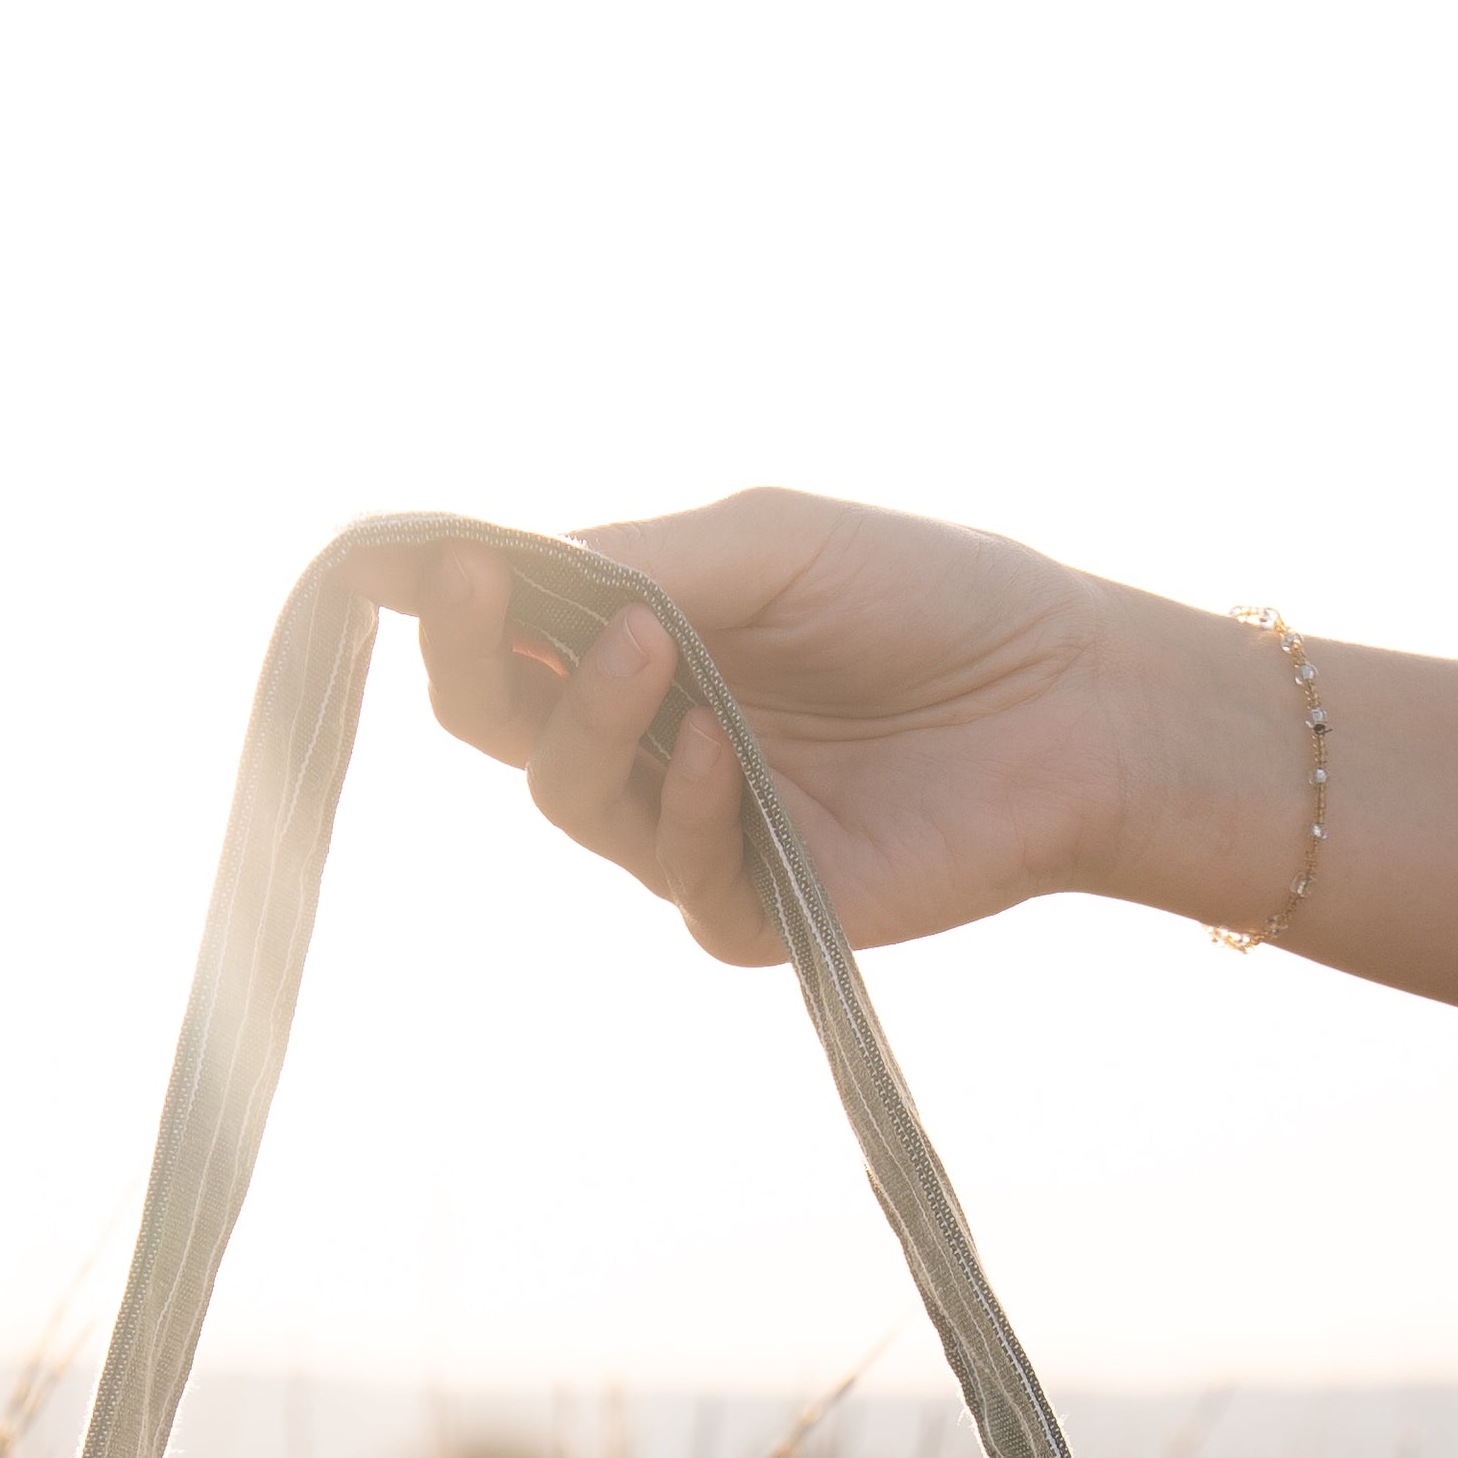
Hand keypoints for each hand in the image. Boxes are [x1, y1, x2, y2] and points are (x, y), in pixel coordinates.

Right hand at [363, 490, 1183, 970]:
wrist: (1069, 702)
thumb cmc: (930, 600)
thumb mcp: (770, 546)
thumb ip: (636, 556)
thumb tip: (494, 560)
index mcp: (640, 638)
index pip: (501, 632)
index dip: (436, 601)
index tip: (388, 562)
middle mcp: (646, 737)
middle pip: (496, 724)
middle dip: (471, 661)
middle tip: (478, 595)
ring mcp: (689, 828)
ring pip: (567, 796)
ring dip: (591, 716)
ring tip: (652, 646)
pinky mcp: (749, 911)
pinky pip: (672, 870)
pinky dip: (684, 804)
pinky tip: (721, 750)